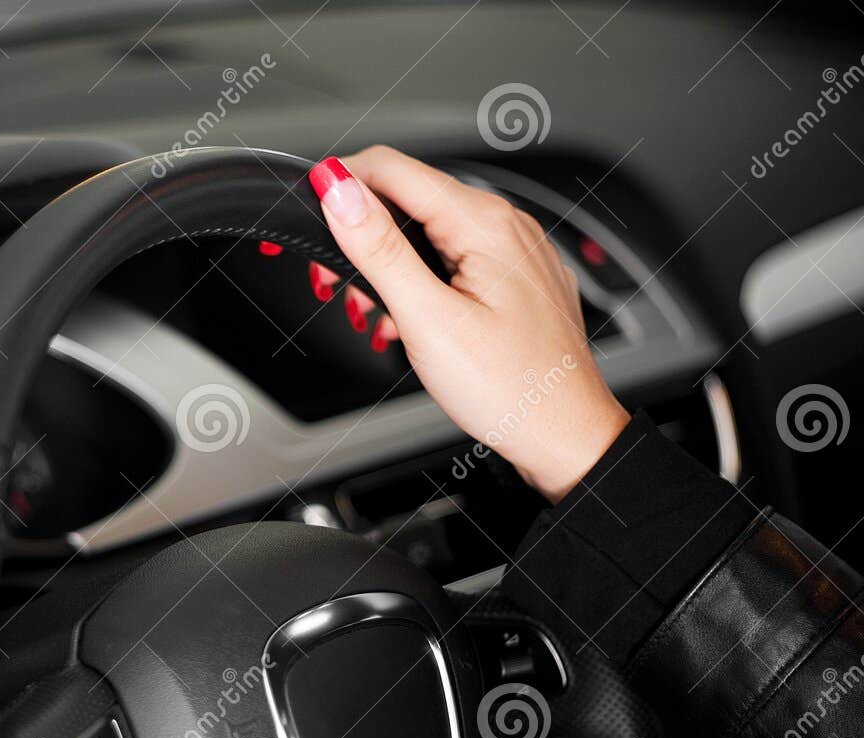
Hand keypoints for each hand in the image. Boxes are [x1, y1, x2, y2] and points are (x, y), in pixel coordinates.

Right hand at [306, 147, 629, 501]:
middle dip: (359, 236)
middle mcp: (504, 224)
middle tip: (332, 285)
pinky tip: (407, 322)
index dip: (339, 186)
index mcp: (483, 222)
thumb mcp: (428, 319)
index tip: (307, 217)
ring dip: (385, 266)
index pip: (391, 168)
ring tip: (371, 313)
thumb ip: (379, 249)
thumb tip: (340, 192)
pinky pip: (454, 258)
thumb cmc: (510, 388)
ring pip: (428, 231)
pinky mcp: (513, 277)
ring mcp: (513, 249)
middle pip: (408, 198)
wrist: (564, 435)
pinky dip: (418, 282)